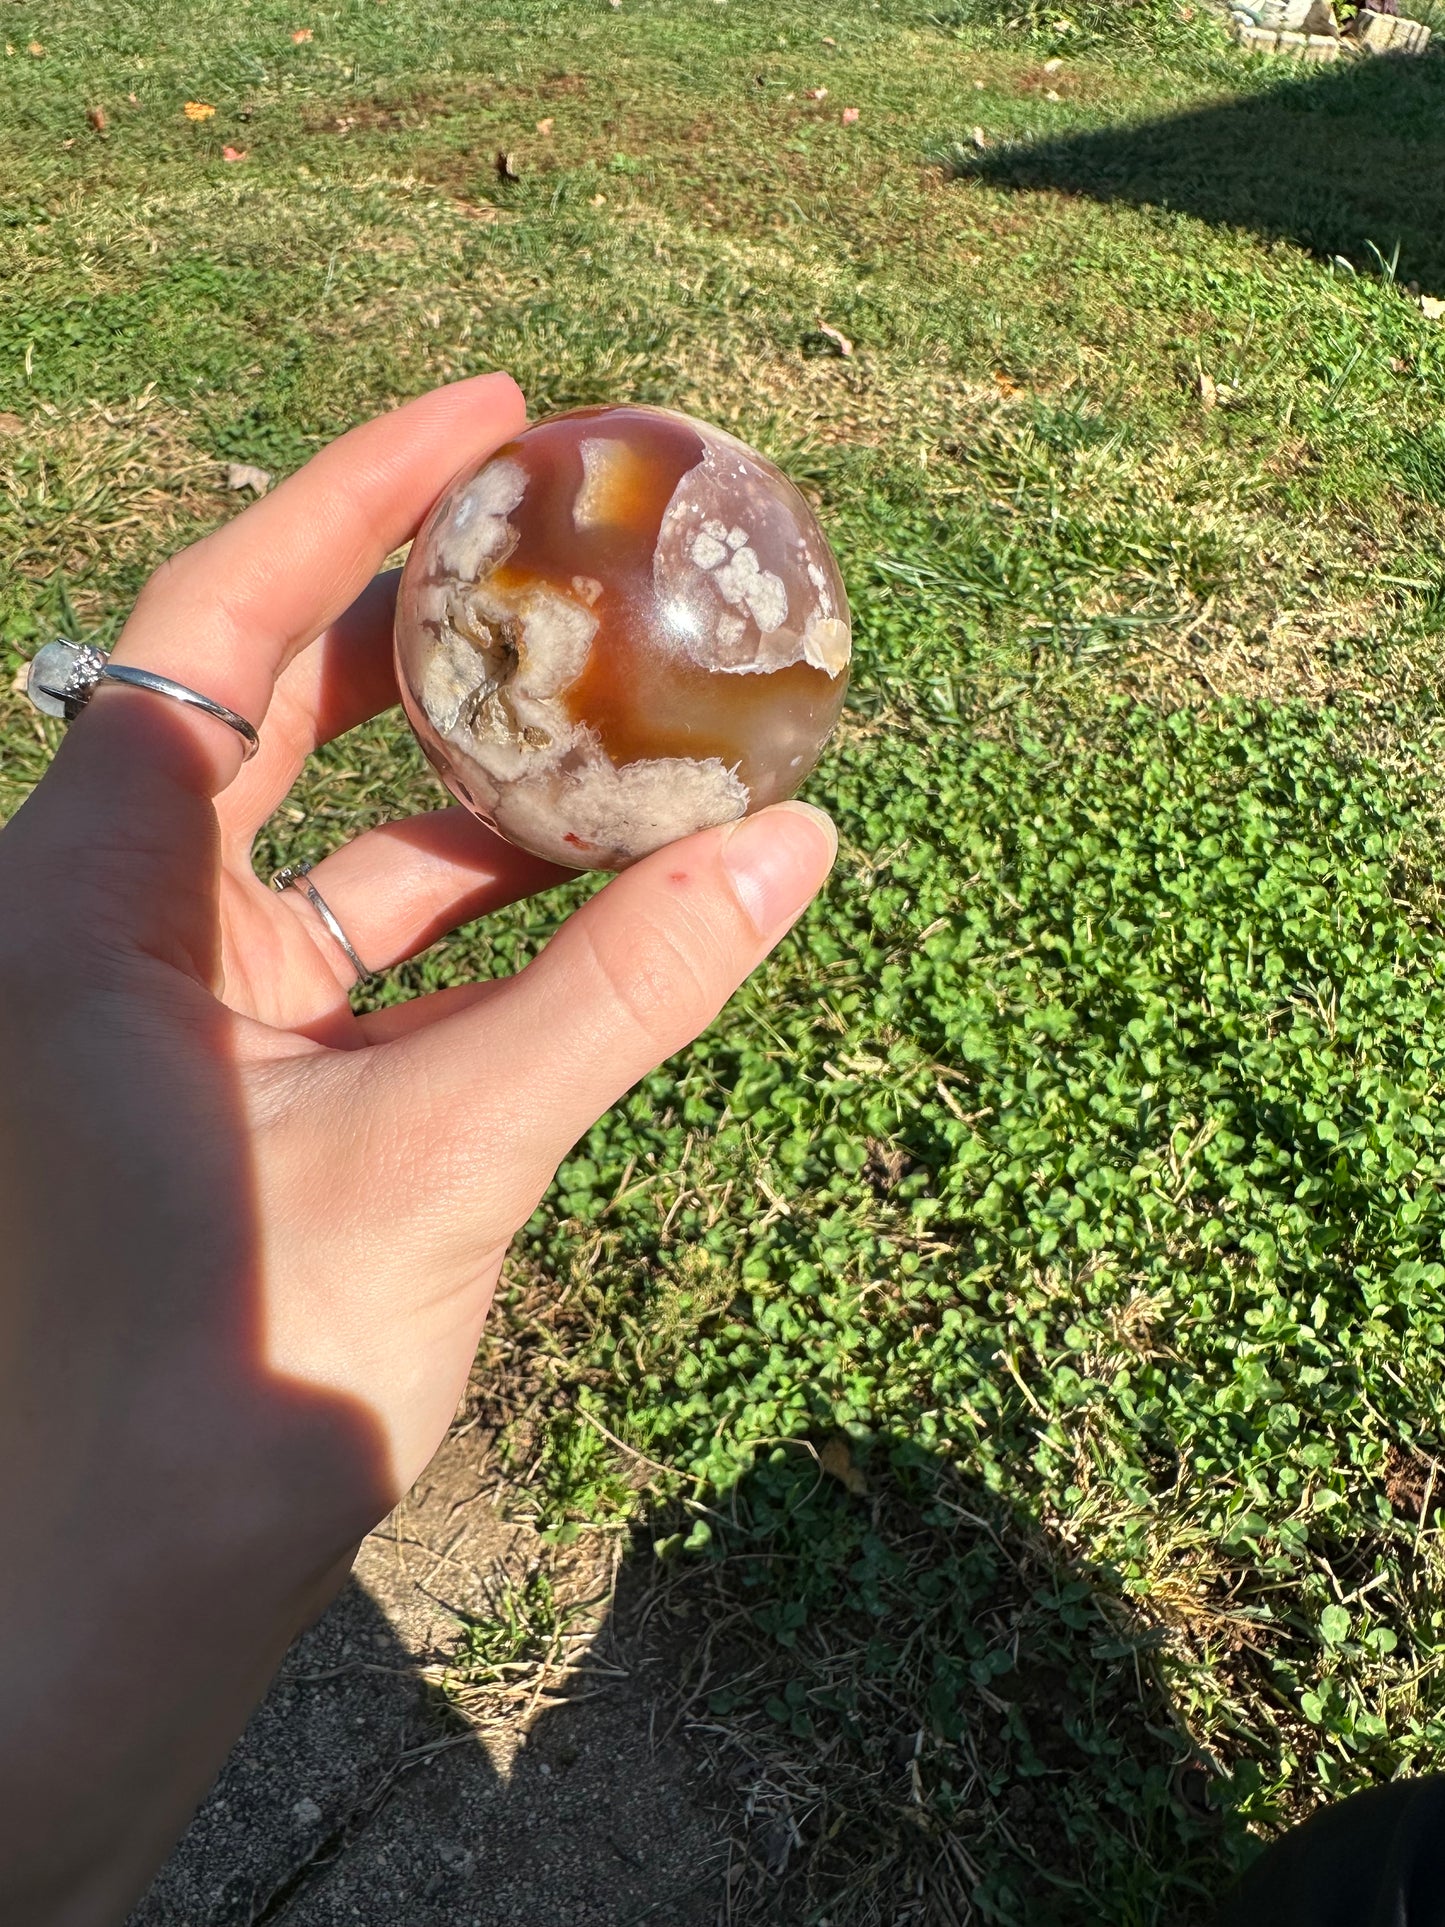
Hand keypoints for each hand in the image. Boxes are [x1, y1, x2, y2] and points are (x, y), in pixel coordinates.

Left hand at [0, 373, 836, 1925]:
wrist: (140, 1583)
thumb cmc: (241, 1375)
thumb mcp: (454, 1146)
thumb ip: (627, 992)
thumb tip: (797, 847)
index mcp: (97, 900)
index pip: (217, 626)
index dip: (350, 496)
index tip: (491, 415)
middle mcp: (119, 922)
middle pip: (280, 699)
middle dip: (430, 614)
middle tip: (575, 534)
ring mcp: (186, 1001)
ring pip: (341, 828)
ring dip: (481, 771)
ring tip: (626, 698)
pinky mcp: (252, 1075)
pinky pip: (375, 939)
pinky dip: (485, 901)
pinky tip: (610, 871)